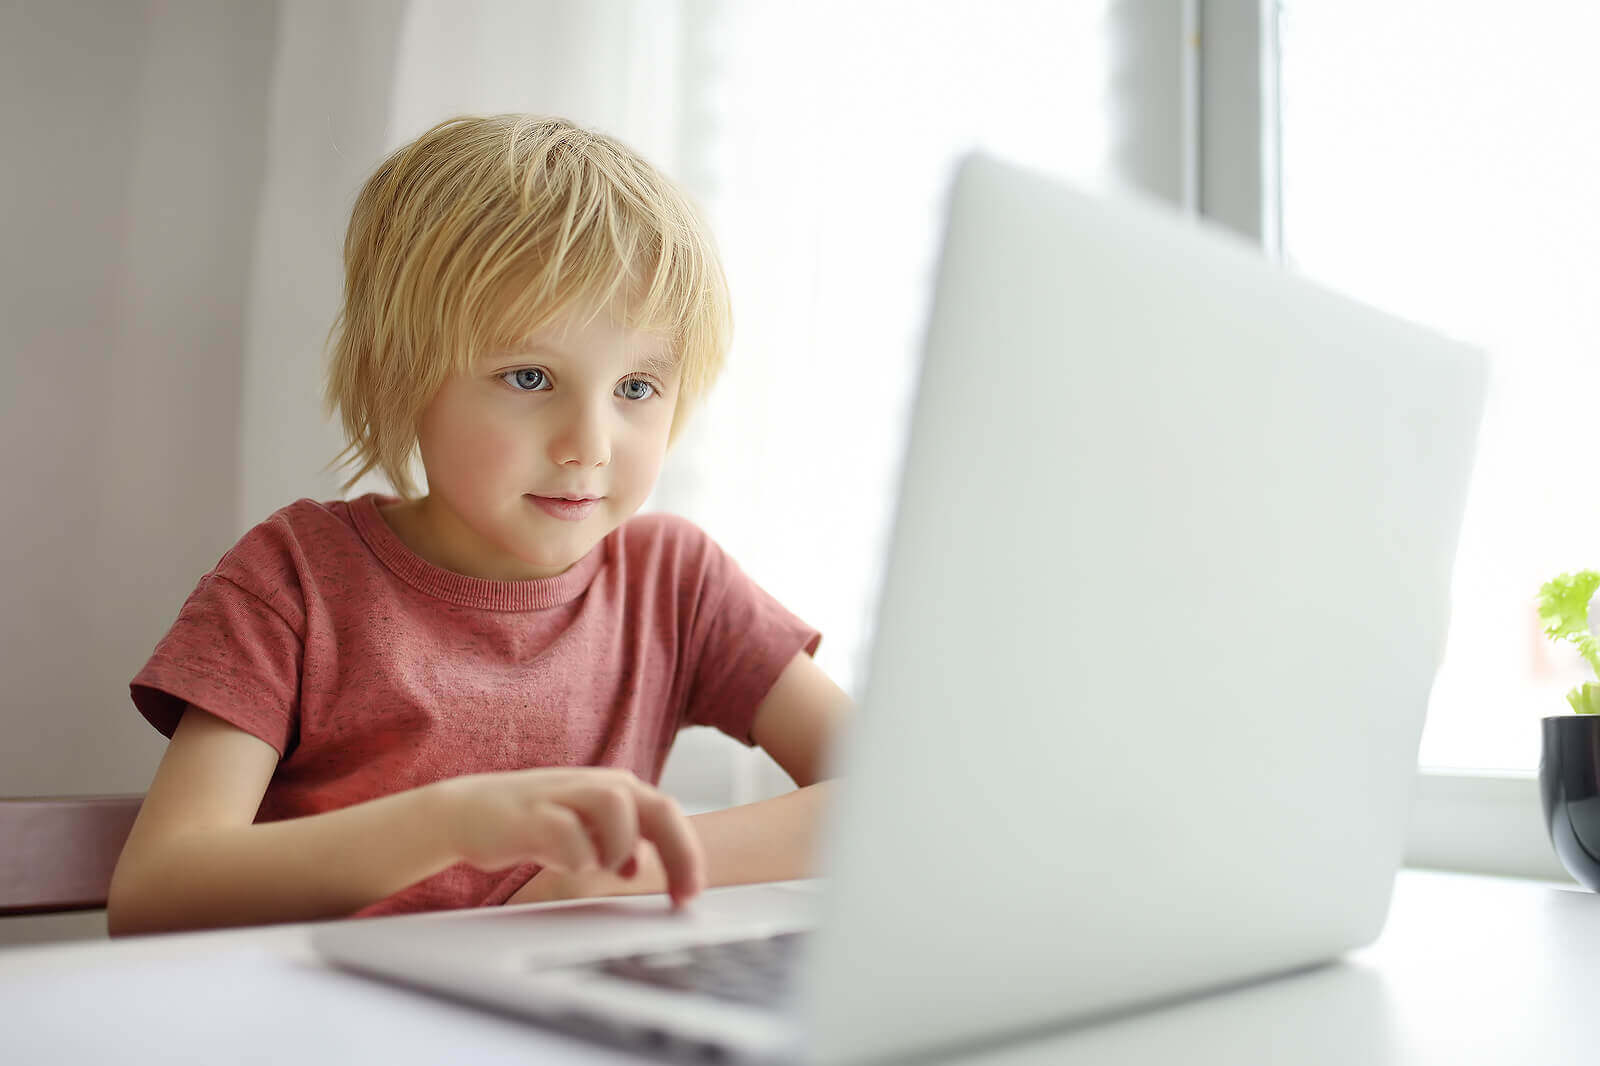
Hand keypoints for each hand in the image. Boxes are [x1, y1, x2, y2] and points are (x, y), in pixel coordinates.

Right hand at [432, 767, 703, 907]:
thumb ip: (615, 843)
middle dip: (679, 853)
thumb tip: (638, 867)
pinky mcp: (532, 814)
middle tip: (682, 897)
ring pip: (619, 806)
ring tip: (600, 867)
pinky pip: (569, 834)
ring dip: (620, 846)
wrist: (468, 812)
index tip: (690, 896)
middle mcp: (596, 785)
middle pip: (657, 807)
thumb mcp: (583, 831)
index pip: (668, 814)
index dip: (687, 855)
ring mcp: (564, 794)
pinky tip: (565, 863)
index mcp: (614, 788)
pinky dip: (576, 855)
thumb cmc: (531, 823)